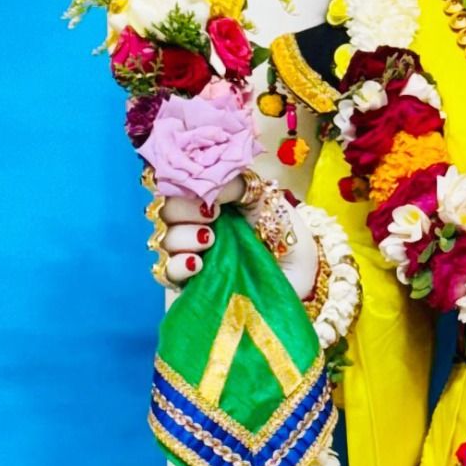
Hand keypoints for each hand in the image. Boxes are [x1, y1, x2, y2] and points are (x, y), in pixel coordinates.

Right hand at [157, 177, 321, 297]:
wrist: (302, 274)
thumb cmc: (284, 233)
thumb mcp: (265, 198)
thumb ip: (235, 185)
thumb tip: (206, 183)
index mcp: (207, 197)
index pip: (174, 184)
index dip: (181, 184)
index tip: (208, 192)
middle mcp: (193, 223)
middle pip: (163, 210)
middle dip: (181, 210)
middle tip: (212, 215)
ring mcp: (190, 253)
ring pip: (162, 240)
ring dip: (182, 237)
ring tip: (210, 240)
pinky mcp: (191, 283)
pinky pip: (166, 273)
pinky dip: (177, 265)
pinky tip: (197, 263)